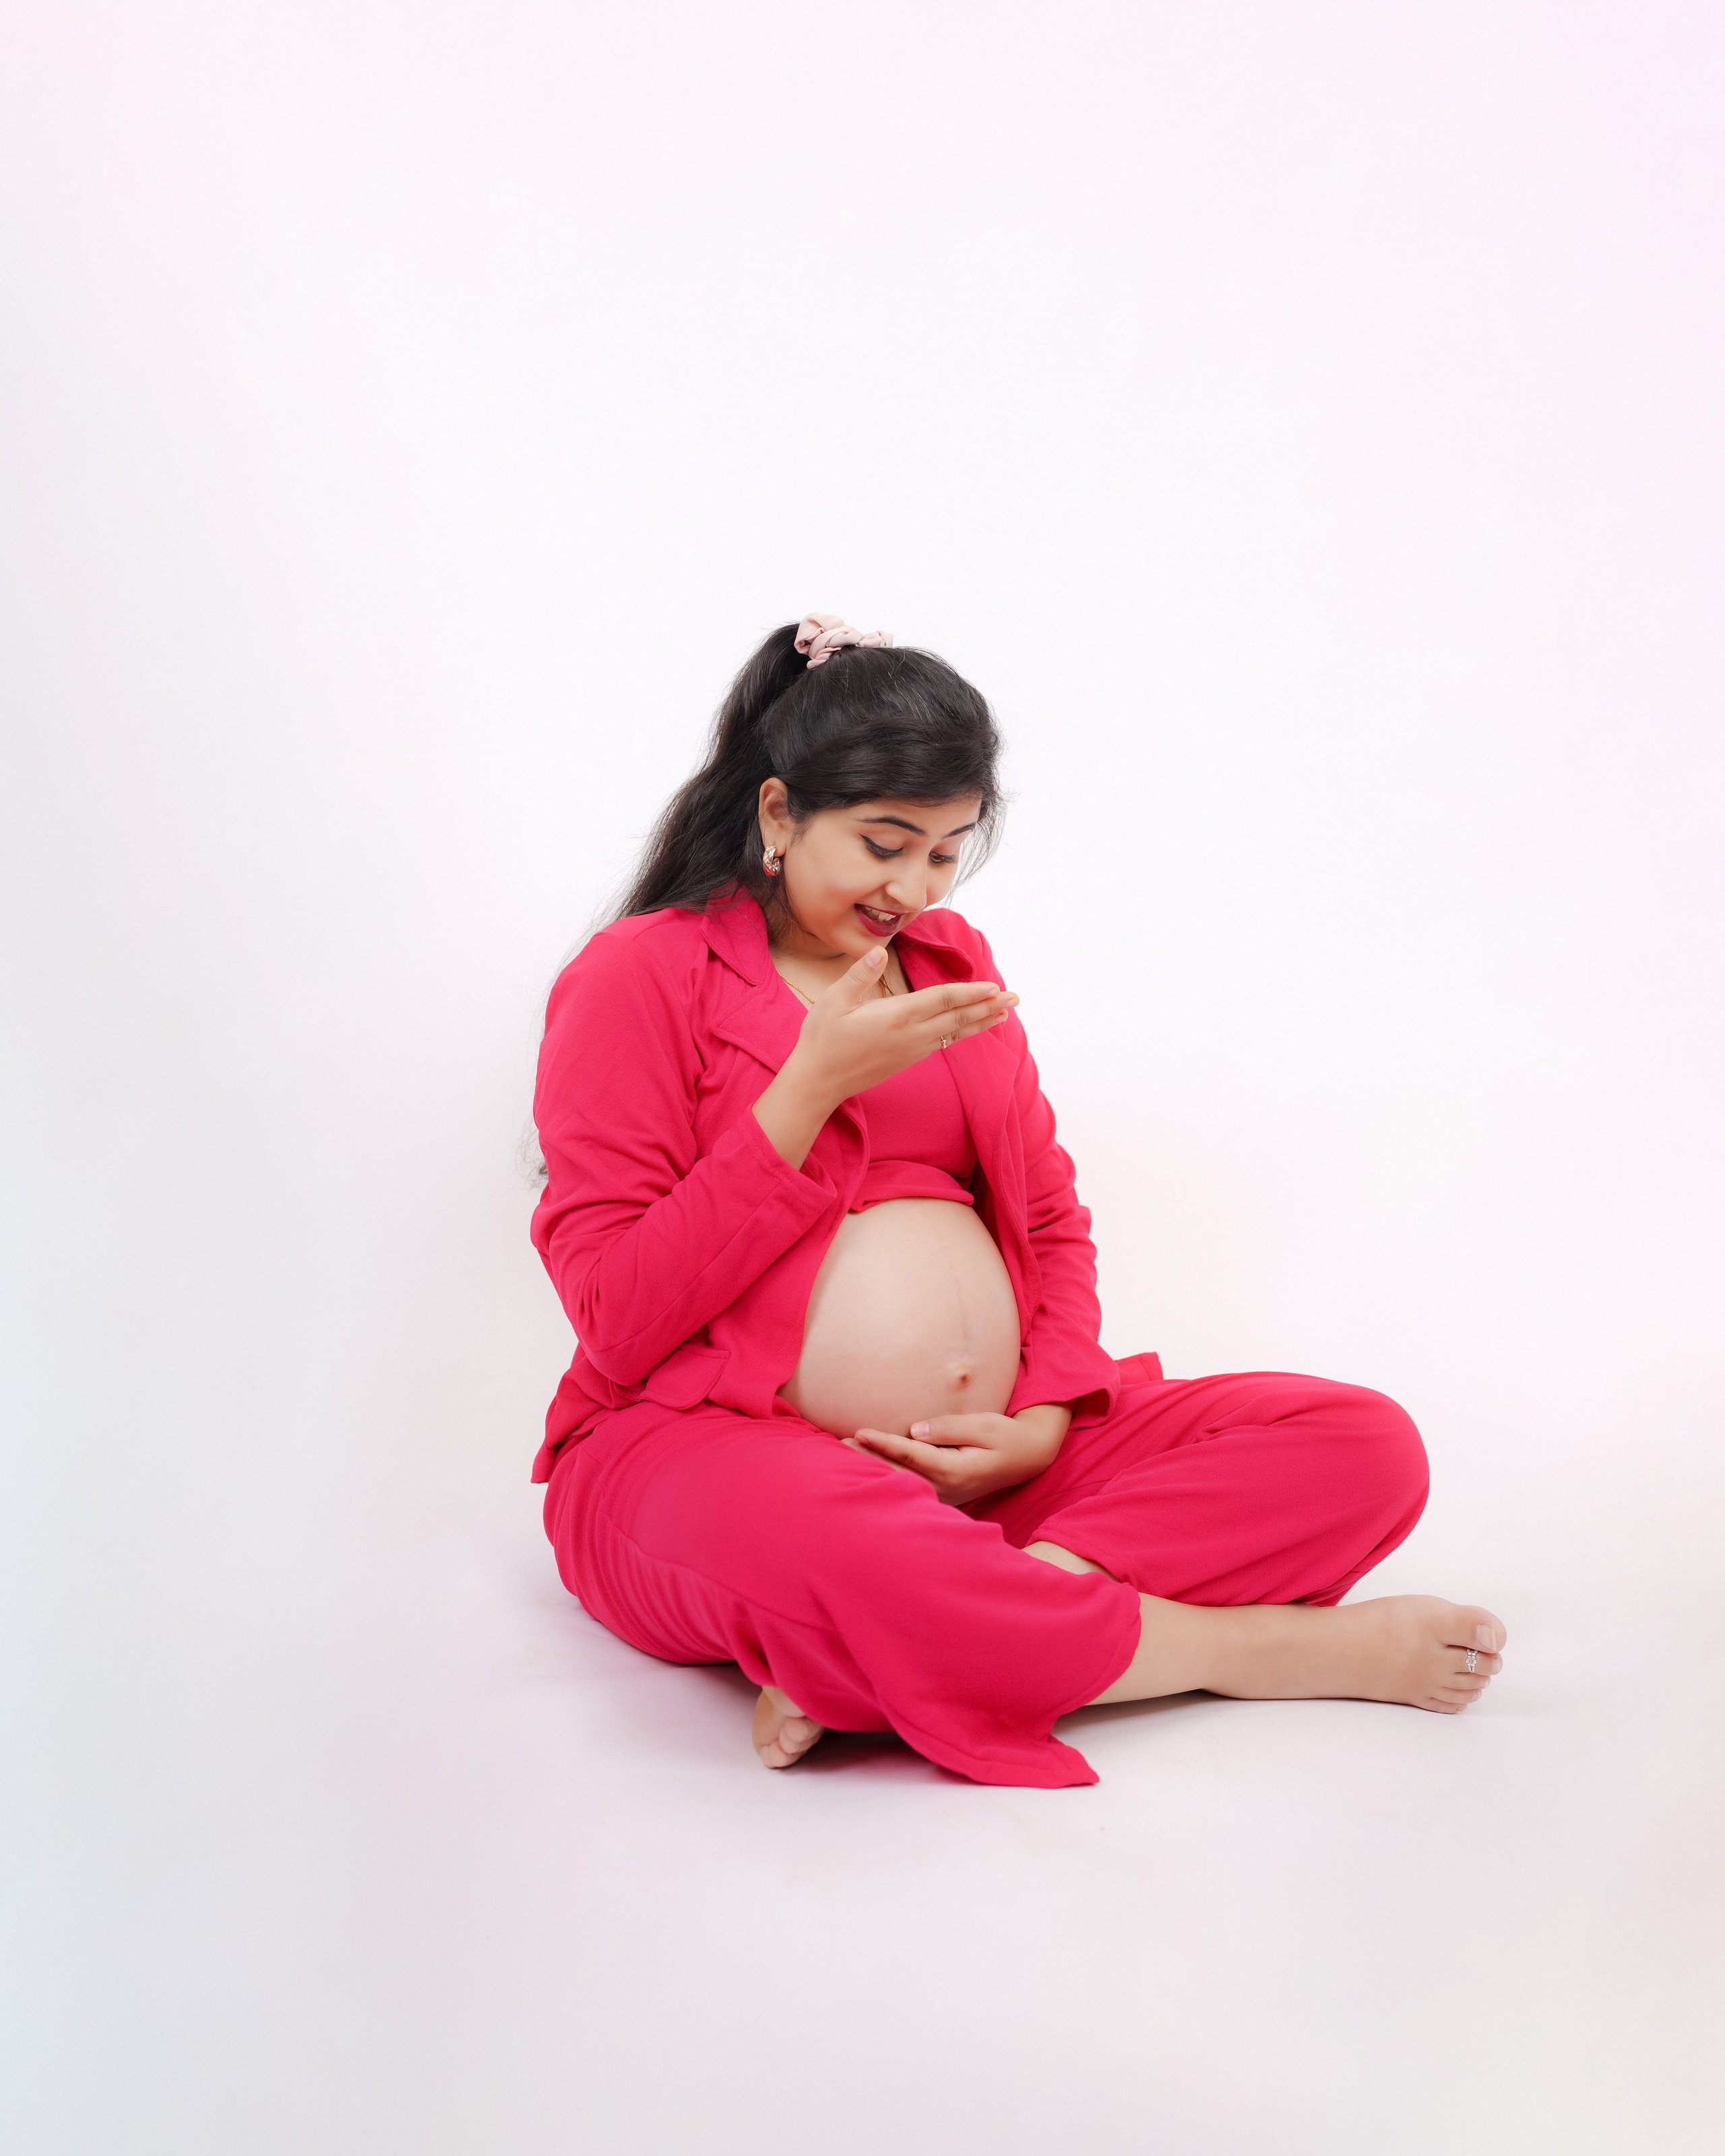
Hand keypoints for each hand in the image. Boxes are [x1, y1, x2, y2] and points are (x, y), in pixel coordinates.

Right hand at [754, 948, 1016, 1169]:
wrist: (818, 1083)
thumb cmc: (822, 1040)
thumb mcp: (833, 1002)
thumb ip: (859, 975)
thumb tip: (878, 951)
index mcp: (895, 1017)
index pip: (941, 1000)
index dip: (969, 992)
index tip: (994, 986)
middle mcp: (910, 1035)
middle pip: (957, 1017)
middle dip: (987, 1006)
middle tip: (1015, 997)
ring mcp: (911, 1050)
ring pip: (955, 1033)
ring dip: (981, 1021)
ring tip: (1004, 1013)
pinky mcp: (908, 1060)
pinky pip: (944, 1043)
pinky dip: (963, 1033)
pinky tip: (971, 1029)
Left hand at [843, 1404, 1071, 1505]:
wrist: (1027, 1457)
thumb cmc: (1006, 1437)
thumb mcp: (984, 1425)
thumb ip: (948, 1428)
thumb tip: (914, 1430)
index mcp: (955, 1470)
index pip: (912, 1455)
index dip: (885, 1444)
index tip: (860, 1432)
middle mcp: (946, 1488)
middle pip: (898, 1474)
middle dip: (868, 1461)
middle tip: (836, 1446)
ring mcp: (943, 1495)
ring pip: (900, 1484)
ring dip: (873, 1471)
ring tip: (843, 1457)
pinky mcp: (941, 1494)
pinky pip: (908, 1487)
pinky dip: (886, 1477)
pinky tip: (867, 1468)